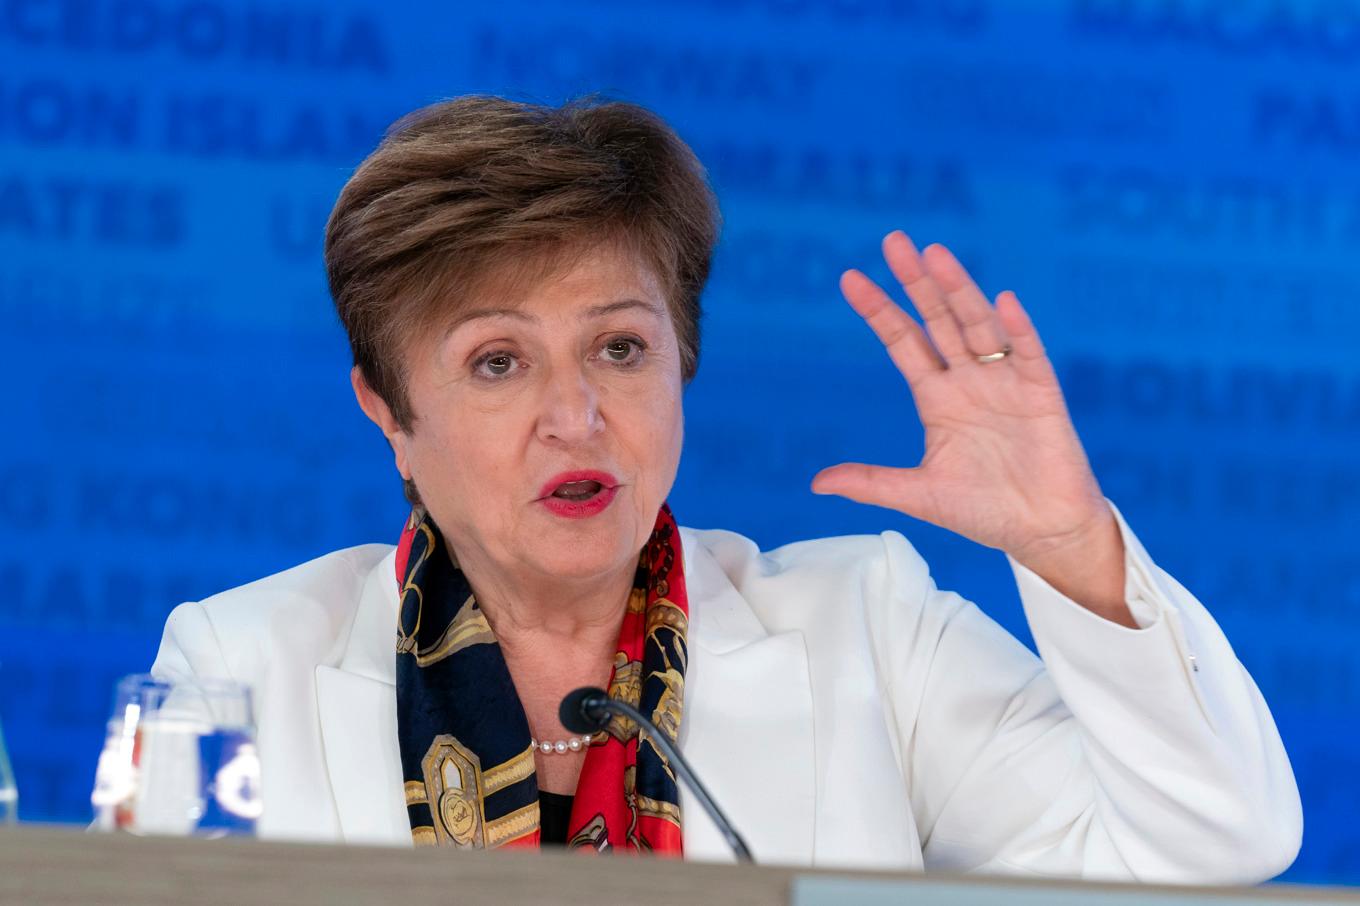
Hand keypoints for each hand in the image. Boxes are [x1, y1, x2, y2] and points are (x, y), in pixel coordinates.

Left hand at [811, 232, 1131, 624]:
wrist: (1043, 533)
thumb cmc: (985, 511)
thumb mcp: (920, 494)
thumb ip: (871, 482)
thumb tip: (817, 482)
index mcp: (938, 398)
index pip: (903, 342)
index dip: (879, 311)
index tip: (850, 279)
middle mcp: (969, 380)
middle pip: (938, 319)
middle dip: (916, 282)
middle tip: (894, 241)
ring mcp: (1006, 383)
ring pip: (978, 325)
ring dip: (959, 290)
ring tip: (936, 255)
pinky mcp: (1042, 395)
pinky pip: (1028, 354)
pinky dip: (1017, 328)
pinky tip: (1002, 301)